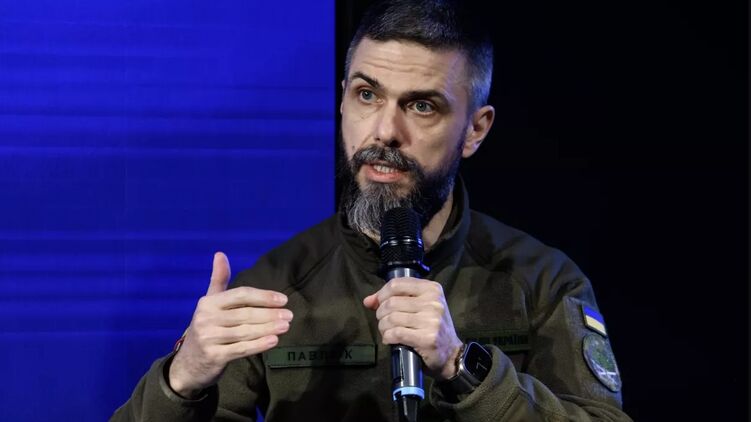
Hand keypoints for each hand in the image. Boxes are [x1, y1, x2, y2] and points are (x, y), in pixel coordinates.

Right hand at [168, 252, 292, 397]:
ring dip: (268, 328)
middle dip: (270, 314)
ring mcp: (209, 338)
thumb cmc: (206, 328)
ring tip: (286, 326)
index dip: (263, 296)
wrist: (188, 365)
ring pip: (245, 331)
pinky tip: (274, 340)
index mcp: (208, 303)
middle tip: (290, 315)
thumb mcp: (209, 303)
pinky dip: (259, 345)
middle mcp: (206, 318)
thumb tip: (220, 253)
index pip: (241, 295)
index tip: (283, 299)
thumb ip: (218, 279)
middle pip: (245, 314)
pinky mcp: (214, 356)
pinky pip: (241, 349)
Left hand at [363, 277, 462, 380]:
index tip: (378, 304)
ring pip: (391, 318)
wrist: (450, 353)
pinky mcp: (427, 338)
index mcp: (431, 289)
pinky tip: (390, 339)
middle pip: (391, 302)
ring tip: (387, 331)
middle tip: (384, 322)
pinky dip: (388, 337)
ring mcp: (431, 320)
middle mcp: (433, 302)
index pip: (396, 284)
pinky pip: (396, 333)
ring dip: (383, 327)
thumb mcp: (419, 306)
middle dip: (381, 314)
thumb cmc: (432, 326)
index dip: (381, 294)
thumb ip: (394, 299)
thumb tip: (368, 301)